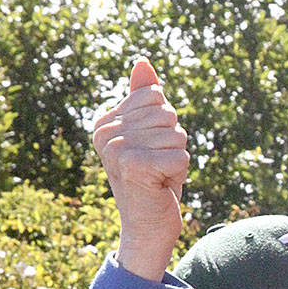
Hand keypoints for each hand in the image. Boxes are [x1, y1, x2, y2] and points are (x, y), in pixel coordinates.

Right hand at [92, 57, 189, 280]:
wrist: (147, 227)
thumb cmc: (153, 180)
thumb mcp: (150, 135)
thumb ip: (145, 99)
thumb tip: (143, 62)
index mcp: (106, 120)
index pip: (156, 96)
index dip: (165, 125)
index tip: (151, 150)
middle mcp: (106, 132)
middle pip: (168, 114)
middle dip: (173, 143)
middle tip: (158, 167)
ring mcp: (117, 149)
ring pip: (177, 135)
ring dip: (177, 159)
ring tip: (159, 176)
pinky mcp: (135, 167)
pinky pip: (181, 157)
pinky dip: (180, 174)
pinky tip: (163, 186)